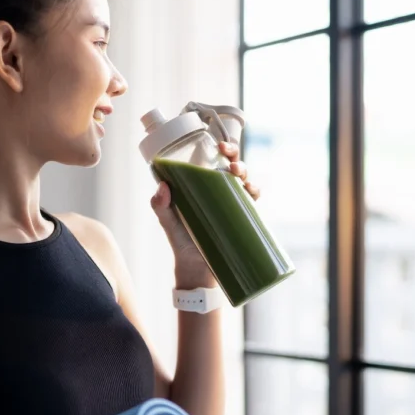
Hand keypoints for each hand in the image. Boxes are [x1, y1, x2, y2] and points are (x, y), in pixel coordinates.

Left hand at [150, 142, 260, 288]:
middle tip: (228, 157)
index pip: (213, 160)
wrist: (196, 270)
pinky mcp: (241, 218)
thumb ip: (160, 206)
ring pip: (243, 180)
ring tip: (236, 174)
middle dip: (234, 156)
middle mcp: (219, 191)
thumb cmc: (181, 242)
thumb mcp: (168, 223)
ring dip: (244, 172)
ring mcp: (231, 204)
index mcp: (202, 185)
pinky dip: (254, 192)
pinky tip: (251, 192)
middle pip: (231, 166)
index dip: (220, 148)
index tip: (219, 144)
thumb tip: (162, 187)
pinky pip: (252, 202)